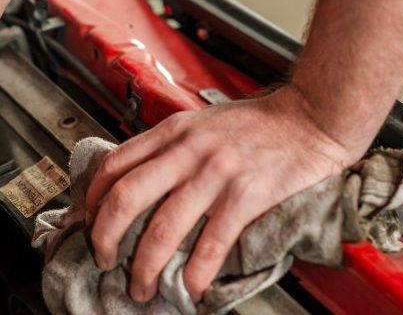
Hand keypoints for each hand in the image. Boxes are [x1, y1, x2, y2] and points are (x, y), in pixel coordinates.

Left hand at [86, 86, 363, 301]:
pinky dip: (196, 271)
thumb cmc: (262, 123)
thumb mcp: (203, 123)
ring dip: (145, 265)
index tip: (89, 224)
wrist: (313, 116)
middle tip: (105, 260)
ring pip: (163, 227)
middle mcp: (189, 150)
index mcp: (174, 131)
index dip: (93, 201)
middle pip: (127, 198)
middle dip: (106, 237)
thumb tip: (139, 182)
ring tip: (142, 287)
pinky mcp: (246, 194)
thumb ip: (172, 148)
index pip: (114, 165)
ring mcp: (217, 172)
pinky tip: (191, 287)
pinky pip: (211, 241)